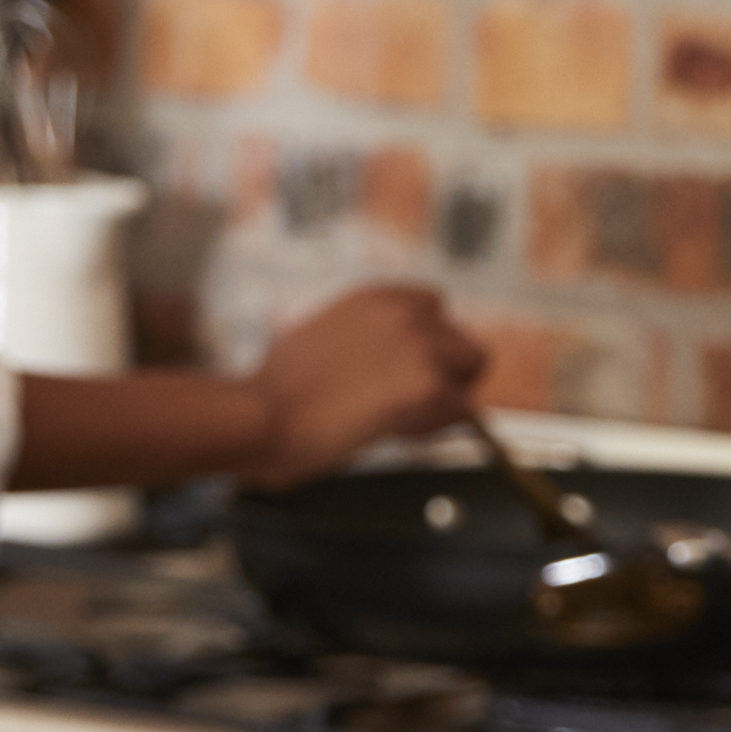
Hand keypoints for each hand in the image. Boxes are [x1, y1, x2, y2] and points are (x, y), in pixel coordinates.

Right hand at [239, 287, 485, 487]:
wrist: (261, 416)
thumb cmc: (275, 393)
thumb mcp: (322, 337)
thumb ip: (364, 341)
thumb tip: (386, 365)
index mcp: (376, 297)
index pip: (435, 309)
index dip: (427, 347)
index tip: (406, 374)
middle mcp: (405, 311)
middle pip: (462, 342)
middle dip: (444, 375)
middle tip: (407, 407)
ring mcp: (421, 344)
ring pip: (469, 374)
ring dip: (443, 401)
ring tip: (398, 422)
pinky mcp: (429, 384)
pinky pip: (462, 412)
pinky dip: (435, 429)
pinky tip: (395, 434)